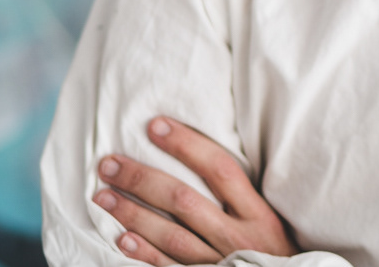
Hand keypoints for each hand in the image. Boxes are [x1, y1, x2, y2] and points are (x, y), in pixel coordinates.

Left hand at [94, 117, 297, 264]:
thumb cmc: (276, 254)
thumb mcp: (272, 222)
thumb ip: (242, 198)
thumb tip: (201, 158)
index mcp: (259, 214)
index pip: (220, 169)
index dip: (187, 145)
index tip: (155, 125)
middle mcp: (239, 238)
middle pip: (184, 200)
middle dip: (143, 179)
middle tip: (109, 164)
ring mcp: (220, 263)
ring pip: (170, 235)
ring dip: (132, 214)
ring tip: (102, 195)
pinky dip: (144, 254)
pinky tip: (122, 239)